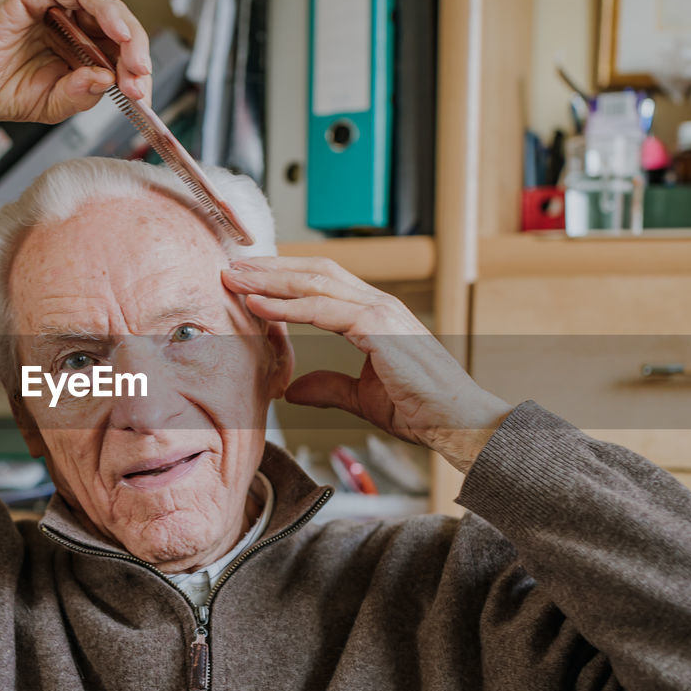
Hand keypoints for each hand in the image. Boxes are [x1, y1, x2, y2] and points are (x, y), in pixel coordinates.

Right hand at [0, 0, 151, 183]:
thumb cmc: (0, 92)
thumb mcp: (55, 104)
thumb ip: (84, 93)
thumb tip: (110, 79)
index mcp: (78, 46)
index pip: (120, 52)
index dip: (137, 72)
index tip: (143, 96)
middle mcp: (71, 21)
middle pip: (120, 28)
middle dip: (137, 55)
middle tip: (140, 82)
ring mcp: (56, 4)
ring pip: (107, 8)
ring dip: (127, 35)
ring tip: (133, 64)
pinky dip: (104, 8)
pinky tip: (117, 32)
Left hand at [221, 257, 512, 473]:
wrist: (459, 423)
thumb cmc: (421, 410)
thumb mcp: (361, 397)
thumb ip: (328, 387)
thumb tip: (292, 389)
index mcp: (375, 315)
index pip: (321, 283)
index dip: (283, 278)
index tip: (247, 280)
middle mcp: (378, 304)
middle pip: (314, 273)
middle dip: (269, 269)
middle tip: (231, 267)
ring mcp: (381, 312)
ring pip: (315, 283)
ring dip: (269, 279)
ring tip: (234, 278)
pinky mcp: (380, 328)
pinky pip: (324, 310)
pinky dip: (288, 306)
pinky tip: (259, 304)